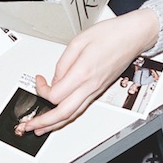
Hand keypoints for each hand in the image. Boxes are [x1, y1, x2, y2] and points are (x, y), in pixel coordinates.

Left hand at [26, 8, 159, 135]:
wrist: (133, 36)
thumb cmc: (111, 35)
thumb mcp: (79, 41)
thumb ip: (63, 62)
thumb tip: (55, 79)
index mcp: (83, 72)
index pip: (55, 95)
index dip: (41, 90)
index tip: (39, 80)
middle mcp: (90, 86)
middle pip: (63, 113)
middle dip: (43, 122)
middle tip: (28, 125)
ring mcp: (95, 90)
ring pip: (73, 115)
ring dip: (54, 125)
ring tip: (40, 128)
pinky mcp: (98, 90)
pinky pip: (80, 108)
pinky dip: (66, 116)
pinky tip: (59, 117)